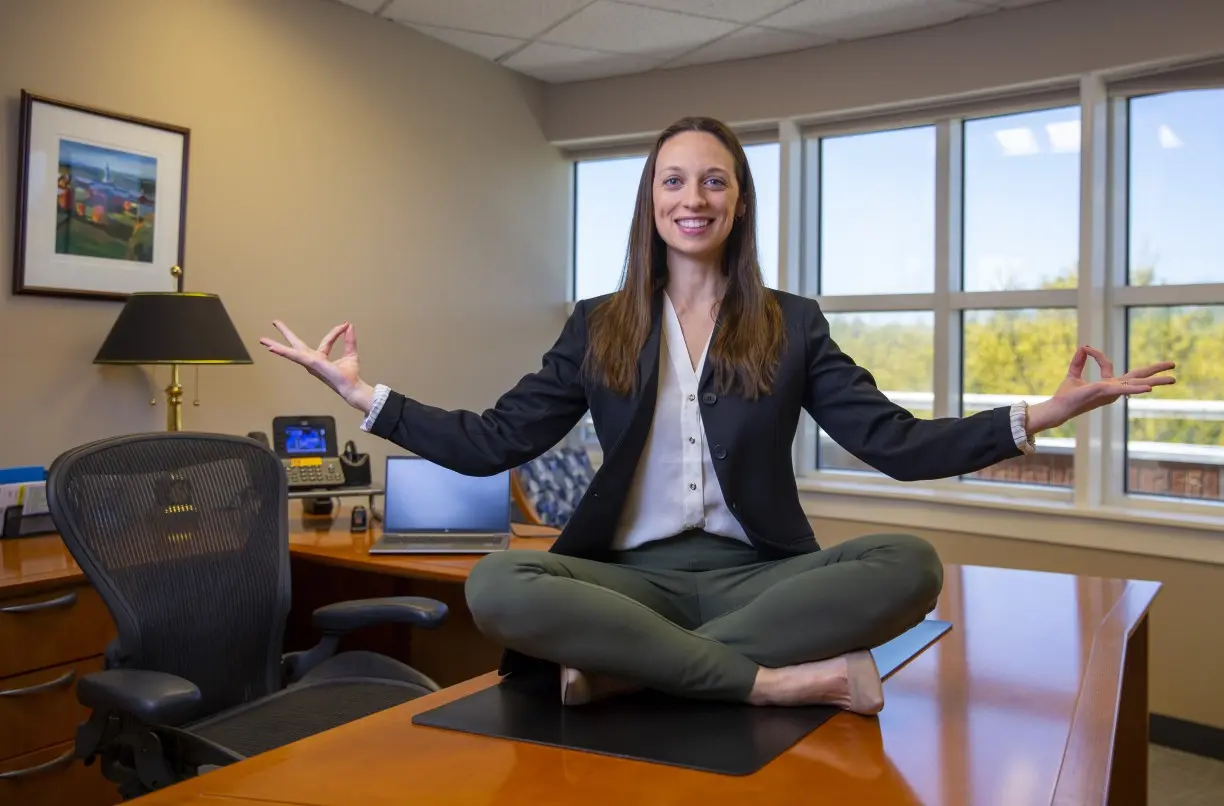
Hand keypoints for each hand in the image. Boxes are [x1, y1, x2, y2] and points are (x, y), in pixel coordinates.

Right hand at [258, 320, 374, 412]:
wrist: (352, 387)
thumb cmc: (350, 375)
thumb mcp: (351, 353)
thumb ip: (349, 340)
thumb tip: (349, 325)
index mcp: (320, 358)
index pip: (326, 340)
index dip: (336, 332)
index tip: (345, 325)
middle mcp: (312, 360)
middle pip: (296, 345)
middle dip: (285, 333)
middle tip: (275, 322)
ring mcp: (309, 363)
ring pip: (291, 352)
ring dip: (277, 345)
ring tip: (263, 340)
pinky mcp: (310, 363)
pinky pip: (295, 356)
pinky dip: (284, 352)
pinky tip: (272, 348)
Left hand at [1026, 345, 1174, 435]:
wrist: (1059, 407)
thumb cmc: (1066, 396)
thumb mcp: (1073, 374)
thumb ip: (1079, 361)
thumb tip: (1083, 347)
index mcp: (1106, 385)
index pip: (1108, 364)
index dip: (1097, 354)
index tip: (1086, 348)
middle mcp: (1113, 390)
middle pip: (1138, 377)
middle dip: (1155, 371)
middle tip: (1173, 365)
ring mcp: (1112, 392)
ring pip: (1137, 384)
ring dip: (1156, 381)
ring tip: (1173, 378)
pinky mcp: (1107, 393)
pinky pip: (1125, 390)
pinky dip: (1137, 388)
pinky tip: (1150, 388)